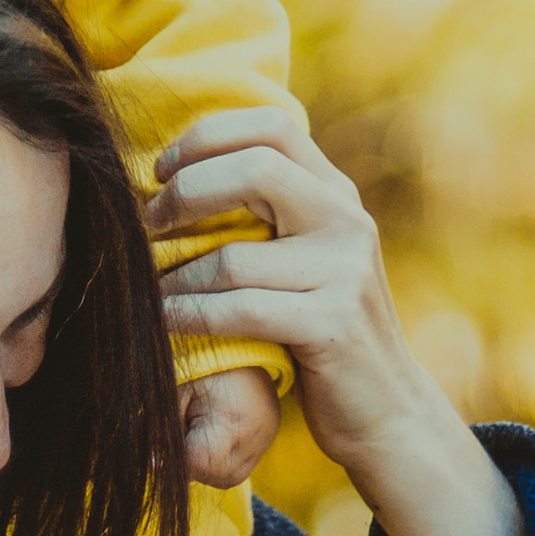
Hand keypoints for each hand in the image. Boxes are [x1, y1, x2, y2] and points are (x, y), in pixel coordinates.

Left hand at [150, 105, 528, 535]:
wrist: (386, 409)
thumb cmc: (321, 326)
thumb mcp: (307, 253)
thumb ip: (267, 210)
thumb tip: (176, 168)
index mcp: (336, 192)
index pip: (272, 126)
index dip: (207, 136)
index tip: (163, 169)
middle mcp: (346, 220)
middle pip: (254, 169)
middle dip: (185, 192)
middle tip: (148, 222)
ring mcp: (344, 272)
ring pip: (232, 256)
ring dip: (173, 276)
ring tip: (147, 290)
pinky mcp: (331, 324)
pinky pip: (237, 310)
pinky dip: (188, 315)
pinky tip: (164, 322)